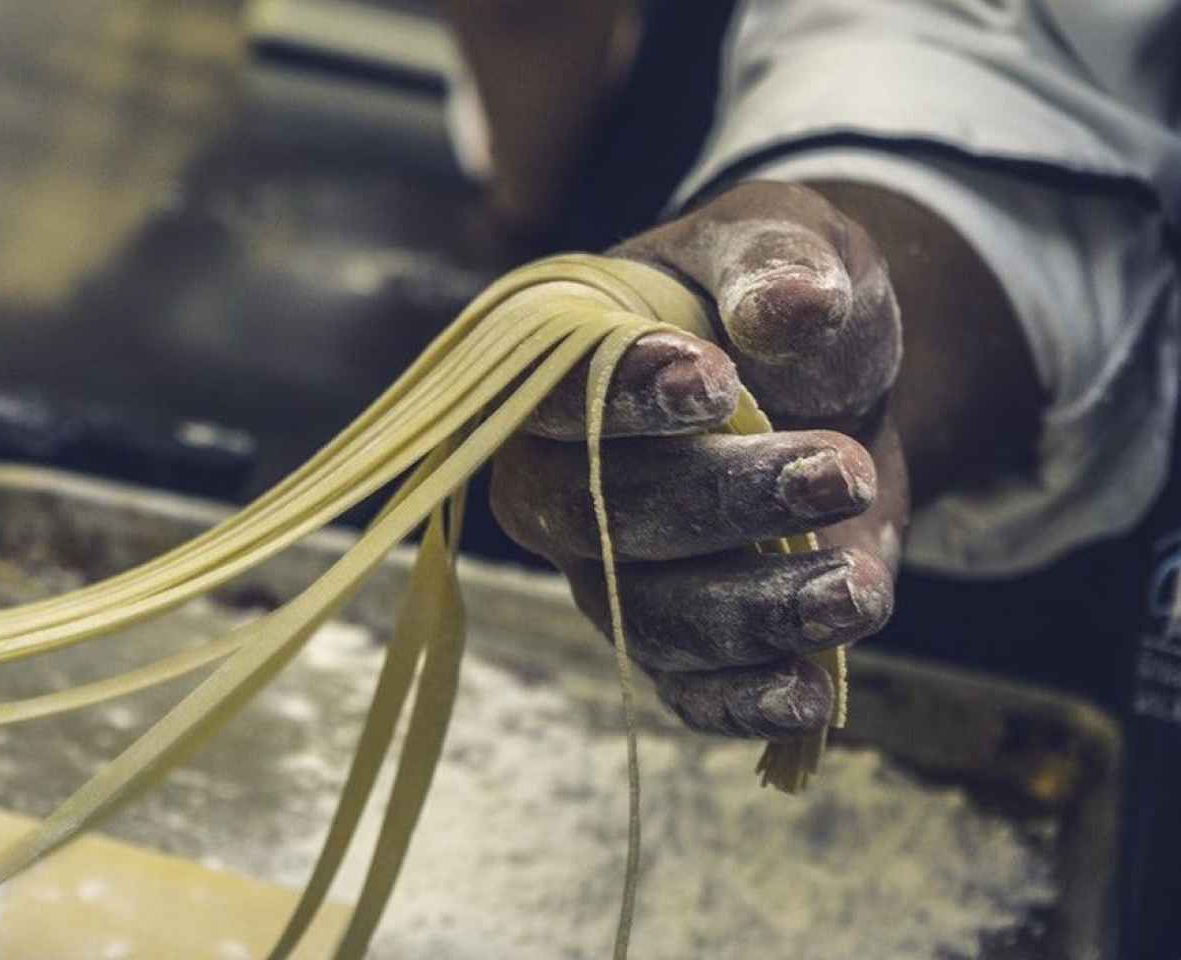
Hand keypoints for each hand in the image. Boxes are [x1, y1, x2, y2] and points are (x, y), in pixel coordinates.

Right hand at [491, 181, 907, 738]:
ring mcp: (606, 570)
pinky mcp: (670, 638)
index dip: (623, 400)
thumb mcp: (786, 240)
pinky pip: (685, 689)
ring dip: (755, 610)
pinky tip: (811, 691)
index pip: (553, 397)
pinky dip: (742, 701)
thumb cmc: (777, 298)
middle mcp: (556, 480)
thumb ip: (778, 260)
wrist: (829, 383)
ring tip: (857, 587)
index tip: (716, 384)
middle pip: (601, 518)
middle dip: (722, 503)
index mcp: (556, 369)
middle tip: (838, 469)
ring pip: (649, 616)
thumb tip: (792, 307)